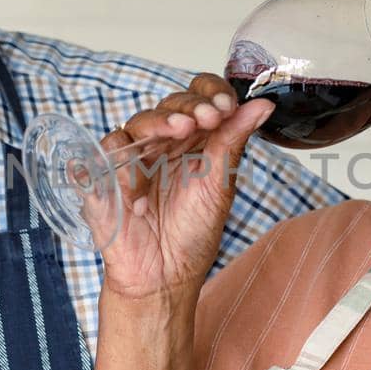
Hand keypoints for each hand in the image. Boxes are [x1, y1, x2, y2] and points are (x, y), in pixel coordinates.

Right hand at [96, 74, 272, 299]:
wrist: (164, 275)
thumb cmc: (193, 233)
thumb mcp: (219, 186)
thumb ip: (233, 141)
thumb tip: (262, 105)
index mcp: (196, 140)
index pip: (201, 97)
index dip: (211, 93)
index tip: (225, 105)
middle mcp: (166, 142)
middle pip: (171, 104)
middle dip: (190, 106)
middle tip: (207, 117)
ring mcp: (136, 156)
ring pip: (140, 121)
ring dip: (160, 122)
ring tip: (180, 131)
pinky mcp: (108, 173)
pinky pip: (110, 150)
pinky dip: (127, 163)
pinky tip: (142, 190)